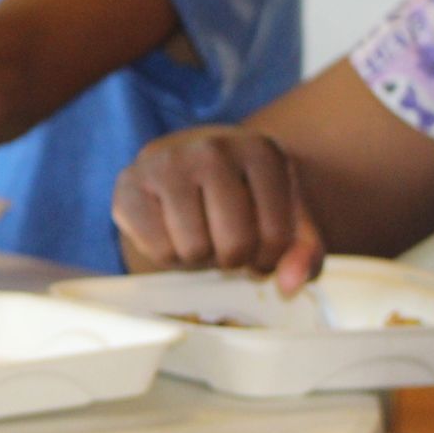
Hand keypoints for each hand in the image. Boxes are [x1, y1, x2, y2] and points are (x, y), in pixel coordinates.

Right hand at [111, 125, 324, 295]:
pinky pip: (156, 249)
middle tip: (227, 245)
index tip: (260, 247)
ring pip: (193, 249)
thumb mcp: (286, 218)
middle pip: (234, 244)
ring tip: (201, 234)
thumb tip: (290, 284)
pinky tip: (173, 231)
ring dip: (199, 257)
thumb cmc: (244, 198)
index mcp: (261, 151)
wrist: (187, 168)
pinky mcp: (129, 183)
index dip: (270, 258)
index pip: (276, 236)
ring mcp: (166, 161)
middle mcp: (212, 148)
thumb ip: (304, 253)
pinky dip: (168, 255)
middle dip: (233, 259)